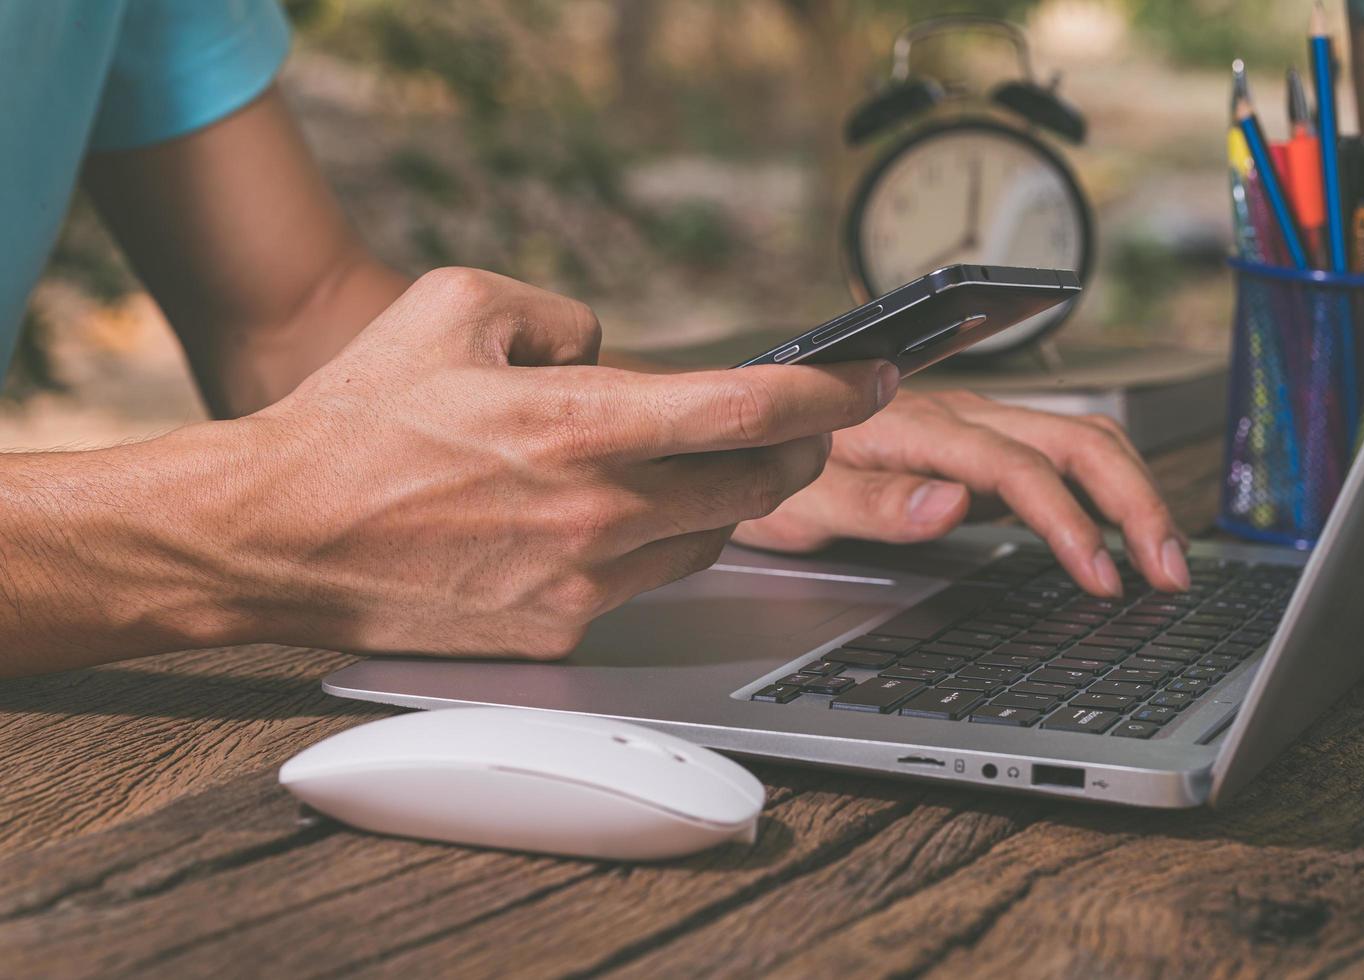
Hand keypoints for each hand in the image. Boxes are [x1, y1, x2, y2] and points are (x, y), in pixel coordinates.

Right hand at [229, 268, 896, 657]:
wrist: (278, 536)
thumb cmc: (358, 418)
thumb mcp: (454, 306)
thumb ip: (562, 313)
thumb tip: (616, 349)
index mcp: (578, 422)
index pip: (747, 407)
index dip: (828, 391)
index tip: (871, 376)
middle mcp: (596, 510)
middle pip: (757, 485)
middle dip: (799, 448)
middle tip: (804, 422)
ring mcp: (582, 581)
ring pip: (710, 539)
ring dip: (728, 499)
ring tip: (699, 465)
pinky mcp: (561, 631)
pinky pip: (651, 583)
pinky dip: (661, 544)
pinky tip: (625, 518)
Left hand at [732, 388, 1191, 596]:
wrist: (748, 430)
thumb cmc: (768, 469)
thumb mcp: (801, 500)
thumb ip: (876, 502)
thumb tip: (955, 505)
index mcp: (917, 425)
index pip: (1016, 466)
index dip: (1067, 521)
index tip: (1101, 576)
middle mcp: (957, 415)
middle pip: (1073, 439)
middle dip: (1134, 502)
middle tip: (1170, 571)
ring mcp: (972, 428)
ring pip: (1077, 439)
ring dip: (1129, 493)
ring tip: (1163, 558)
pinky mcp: (976, 447)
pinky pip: (1057, 457)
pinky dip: (1102, 491)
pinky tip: (1115, 534)